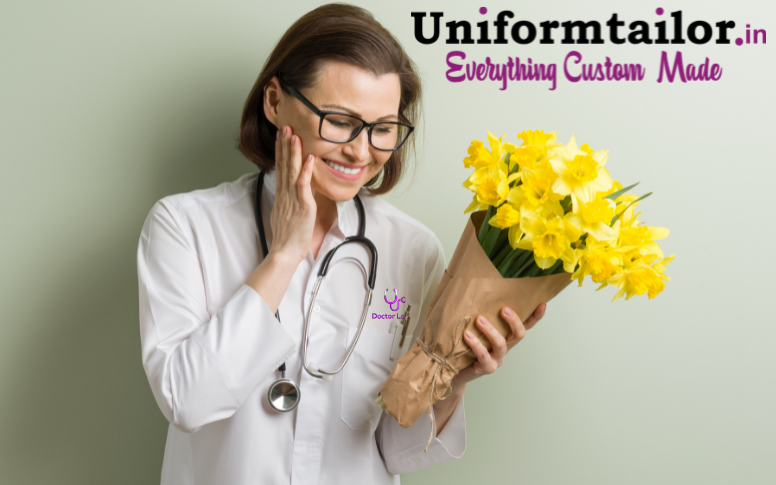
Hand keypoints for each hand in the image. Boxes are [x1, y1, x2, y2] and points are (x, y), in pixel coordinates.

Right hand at [268, 125, 315, 262]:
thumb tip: (292, 191)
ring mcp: (293, 198)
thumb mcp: (286, 213)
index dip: (280, 150)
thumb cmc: (287, 235)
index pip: (280, 167)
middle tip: (285, 126)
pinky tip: (310, 158)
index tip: (281, 136)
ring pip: (292, 170)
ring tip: (294, 135)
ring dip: (294, 151)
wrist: (285, 250)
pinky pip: (303, 184)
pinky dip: (307, 170)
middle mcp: (285, 193)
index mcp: (281, 194)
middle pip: (283, 164)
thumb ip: (288, 200)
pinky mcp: (303, 205)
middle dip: (284, 144)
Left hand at [456, 303, 546, 385]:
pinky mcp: (487, 367)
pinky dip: (476, 344)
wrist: (455, 369)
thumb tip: (476, 288)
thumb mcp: (476, 328)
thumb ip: (481, 314)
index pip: (525, 325)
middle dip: (514, 321)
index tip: (542, 304)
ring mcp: (497, 358)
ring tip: (479, 320)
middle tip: (503, 309)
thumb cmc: (465, 344)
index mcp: (506, 337)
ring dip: (490, 330)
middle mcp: (505, 347)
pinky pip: (484, 356)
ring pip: (500, 344)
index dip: (535, 317)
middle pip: (518, 334)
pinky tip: (467, 335)